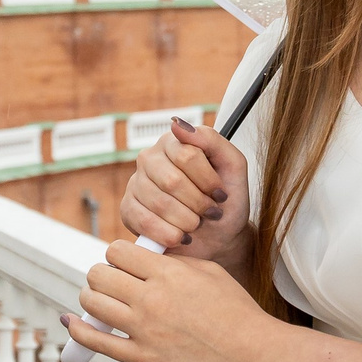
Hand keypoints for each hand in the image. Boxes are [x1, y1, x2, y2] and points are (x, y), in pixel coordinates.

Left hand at [68, 237, 280, 361]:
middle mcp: (151, 297)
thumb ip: (173, 262)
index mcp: (168, 272)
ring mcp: (144, 329)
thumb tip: (142, 257)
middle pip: (99, 274)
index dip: (117, 255)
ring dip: (91, 299)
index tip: (123, 264)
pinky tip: (73, 323)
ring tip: (99, 301)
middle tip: (111, 283)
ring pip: (92, 303)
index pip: (117, 251)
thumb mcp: (209, 271)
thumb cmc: (236, 312)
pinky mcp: (143, 359)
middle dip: (101, 275)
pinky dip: (79, 331)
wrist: (252, 354)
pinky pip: (97, 341)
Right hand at [121, 117, 249, 272]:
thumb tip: (177, 125)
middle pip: (172, 181)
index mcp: (173, 142)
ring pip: (160, 203)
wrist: (219, 236)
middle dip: (199, 204)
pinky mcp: (128, 209)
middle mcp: (149, 158)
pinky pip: (145, 222)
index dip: (208, 181)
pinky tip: (181, 236)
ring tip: (197, 224)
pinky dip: (170, 234)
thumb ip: (211, 140)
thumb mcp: (233, 166)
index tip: (221, 194)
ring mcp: (136, 183)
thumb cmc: (224, 200)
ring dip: (187, 221)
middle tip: (210, 212)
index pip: (187, 155)